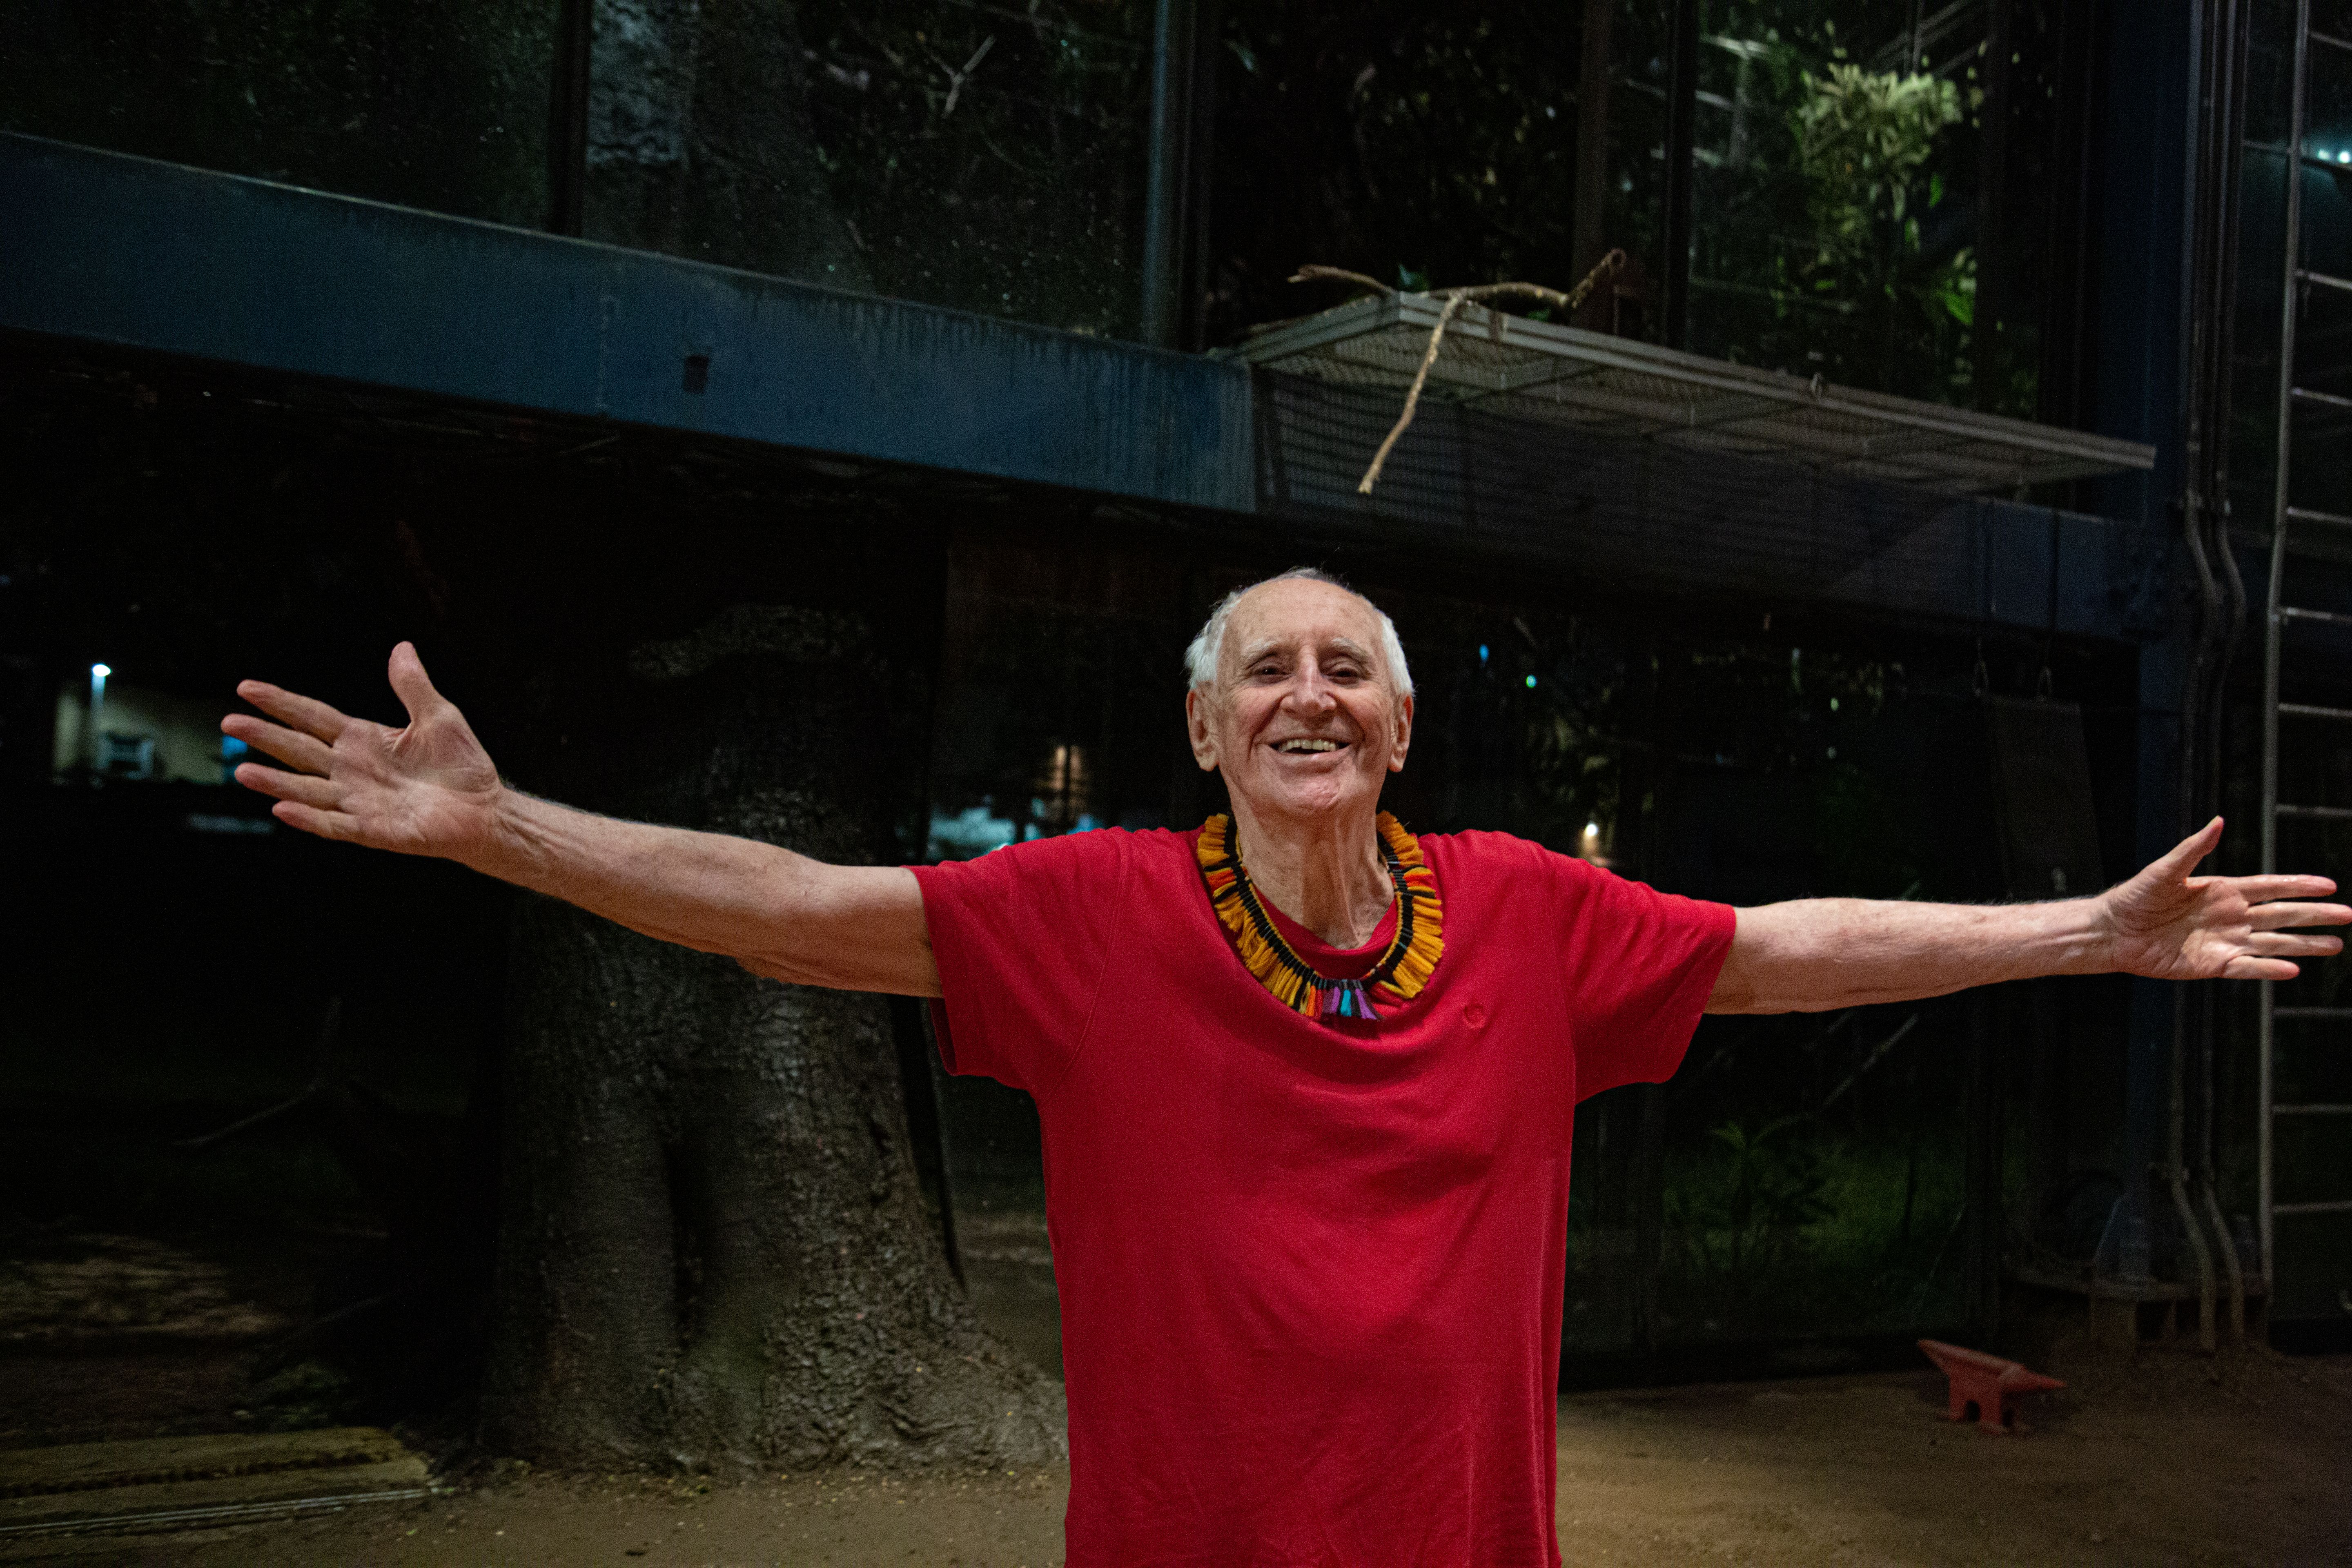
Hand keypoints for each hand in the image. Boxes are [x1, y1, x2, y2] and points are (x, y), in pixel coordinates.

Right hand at [224, 642, 503, 860]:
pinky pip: (335, 824)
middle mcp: (352, 770)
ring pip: (307, 789)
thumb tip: (402, 647)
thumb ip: (413, 686)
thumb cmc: (462, 766)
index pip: (313, 717)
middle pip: (300, 750)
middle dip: (265, 736)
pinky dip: (310, 818)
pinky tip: (283, 809)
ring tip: (243, 770)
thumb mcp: (439, 716)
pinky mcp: (374, 830)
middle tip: (228, 722)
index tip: (246, 688)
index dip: (281, 703)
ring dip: (275, 782)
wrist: (486, 809)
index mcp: (364, 740)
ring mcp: (359, 801)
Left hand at [2099, 818, 2349, 980]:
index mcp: (2223, 890)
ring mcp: (2225, 941)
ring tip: (2336, 945)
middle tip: (2349, 916)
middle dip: (2315, 915)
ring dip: (2304, 945)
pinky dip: (2269, 969)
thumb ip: (2193, 849)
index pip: (2271, 887)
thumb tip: (2218, 822)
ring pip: (2274, 943)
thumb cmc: (2136, 897)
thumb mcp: (2165, 870)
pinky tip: (2293, 969)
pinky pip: (2247, 968)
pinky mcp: (2213, 965)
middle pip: (2282, 915)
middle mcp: (2231, 916)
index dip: (2299, 886)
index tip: (2330, 886)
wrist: (2113, 931)